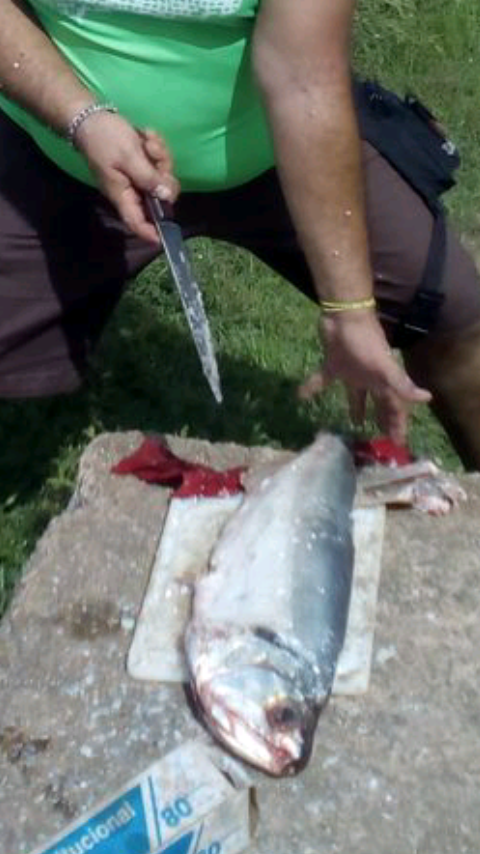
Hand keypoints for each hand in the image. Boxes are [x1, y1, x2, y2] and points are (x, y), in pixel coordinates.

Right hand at [74, 112, 179, 242]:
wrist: (91, 117)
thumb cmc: (105, 138)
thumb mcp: (128, 157)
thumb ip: (148, 178)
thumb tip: (166, 196)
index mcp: (123, 195)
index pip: (136, 222)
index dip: (150, 233)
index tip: (164, 238)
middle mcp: (132, 190)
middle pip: (159, 197)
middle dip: (164, 175)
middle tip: (156, 155)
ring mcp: (137, 177)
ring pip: (162, 177)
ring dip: (160, 157)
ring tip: (148, 140)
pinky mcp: (142, 165)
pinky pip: (158, 163)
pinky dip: (156, 149)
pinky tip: (146, 135)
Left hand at [298, 309, 431, 444]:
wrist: (344, 314)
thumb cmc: (365, 340)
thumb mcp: (383, 365)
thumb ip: (400, 383)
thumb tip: (426, 399)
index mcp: (383, 381)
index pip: (394, 408)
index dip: (397, 425)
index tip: (398, 444)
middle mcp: (370, 379)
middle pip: (379, 404)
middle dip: (382, 420)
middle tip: (381, 439)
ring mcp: (352, 372)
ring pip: (356, 396)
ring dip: (356, 409)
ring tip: (354, 424)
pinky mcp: (333, 364)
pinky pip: (322, 380)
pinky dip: (312, 388)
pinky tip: (302, 397)